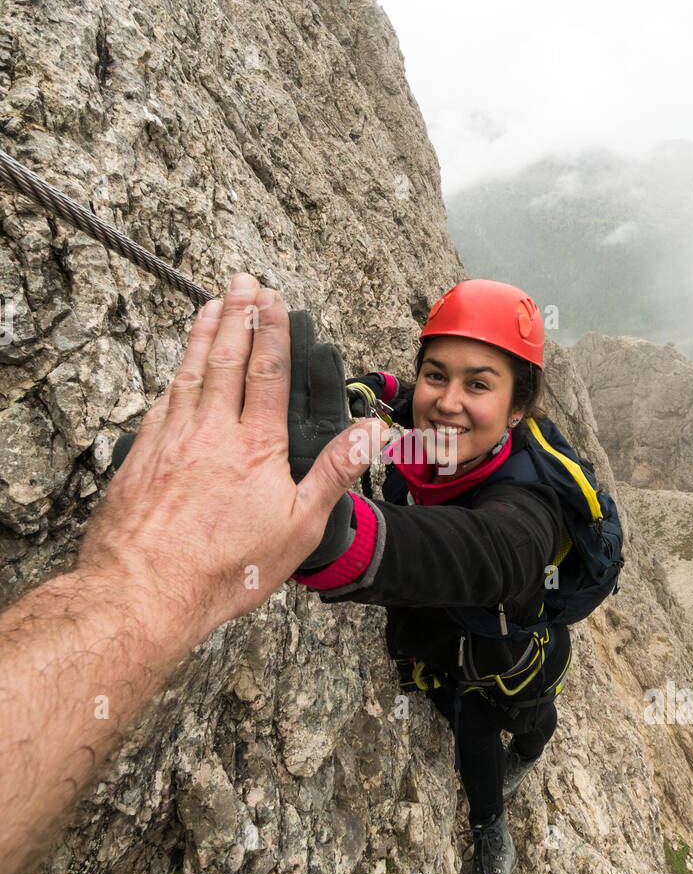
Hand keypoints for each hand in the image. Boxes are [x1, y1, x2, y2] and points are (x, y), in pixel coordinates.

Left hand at [78, 275, 383, 647]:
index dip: (271, 331)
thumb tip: (371, 432)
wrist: (144, 591)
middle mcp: (210, 431)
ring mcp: (169, 439)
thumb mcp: (298, 527)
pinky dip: (173, 375)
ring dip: (202, 334)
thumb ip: (334, 473)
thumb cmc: (226, 568)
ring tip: (210, 305)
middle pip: (225, 359)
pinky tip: (176, 369)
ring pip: (188, 372)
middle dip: (237, 316)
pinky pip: (161, 402)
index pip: (266, 372)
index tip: (273, 300)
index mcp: (255, 446)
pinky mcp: (139, 456)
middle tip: (241, 282)